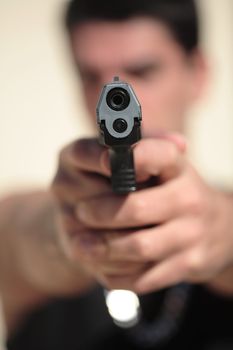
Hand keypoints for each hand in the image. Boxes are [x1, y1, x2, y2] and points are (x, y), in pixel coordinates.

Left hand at [65, 135, 232, 293]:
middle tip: (80, 212)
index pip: (157, 155)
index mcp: (180, 169)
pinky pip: (145, 278)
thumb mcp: (167, 168)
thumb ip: (142, 152)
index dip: (130, 158)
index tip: (102, 162)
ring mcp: (193, 235)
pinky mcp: (189, 265)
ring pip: (138, 248)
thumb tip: (116, 143)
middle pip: (135, 209)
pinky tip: (102, 266)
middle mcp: (191, 200)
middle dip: (101, 213)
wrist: (220, 229)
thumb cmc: (177, 193)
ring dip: (102, 248)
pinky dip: (117, 274)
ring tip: (80, 245)